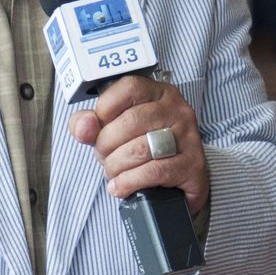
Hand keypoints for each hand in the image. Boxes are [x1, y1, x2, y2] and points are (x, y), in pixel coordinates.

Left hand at [69, 75, 209, 215]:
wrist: (177, 183)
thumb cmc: (142, 151)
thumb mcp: (113, 131)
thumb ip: (91, 124)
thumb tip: (82, 128)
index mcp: (159, 93)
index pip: (129, 87)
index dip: (105, 109)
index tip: (99, 129)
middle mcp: (178, 110)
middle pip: (130, 122)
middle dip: (106, 146)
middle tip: (105, 158)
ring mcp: (189, 137)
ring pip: (140, 149)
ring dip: (116, 167)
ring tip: (114, 174)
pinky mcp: (193, 165)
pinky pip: (154, 171)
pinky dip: (130, 182)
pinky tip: (122, 187)